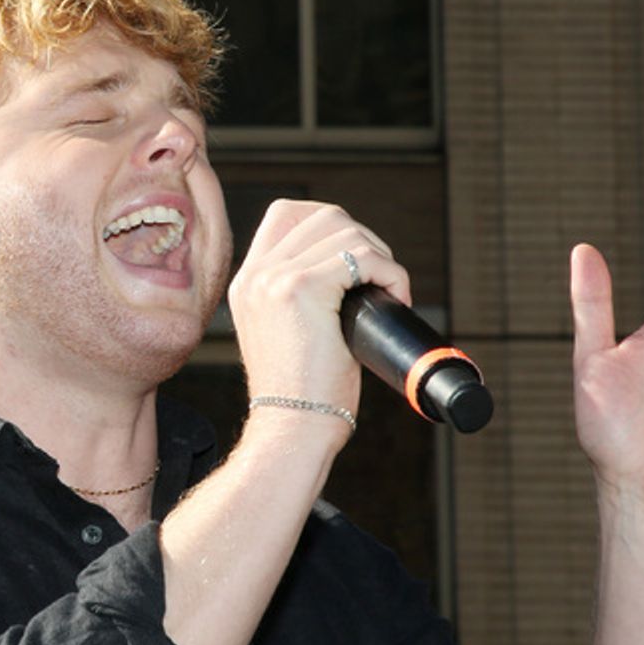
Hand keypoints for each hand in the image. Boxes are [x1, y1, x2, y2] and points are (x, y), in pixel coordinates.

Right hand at [228, 200, 410, 431]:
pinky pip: (362, 256)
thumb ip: (303, 301)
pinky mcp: (300, 288)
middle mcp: (255, 275)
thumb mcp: (291, 336)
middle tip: (382, 282)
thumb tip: (353, 276)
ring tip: (389, 294)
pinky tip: (395, 299)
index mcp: (248, 283)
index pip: (286, 215)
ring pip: (345, 231)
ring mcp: (273, 278)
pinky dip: (390, 273)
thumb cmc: (305, 396)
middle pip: (322, 215)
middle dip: (365, 240)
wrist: (293, 430)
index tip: (356, 263)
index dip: (330, 226)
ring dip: (381, 258)